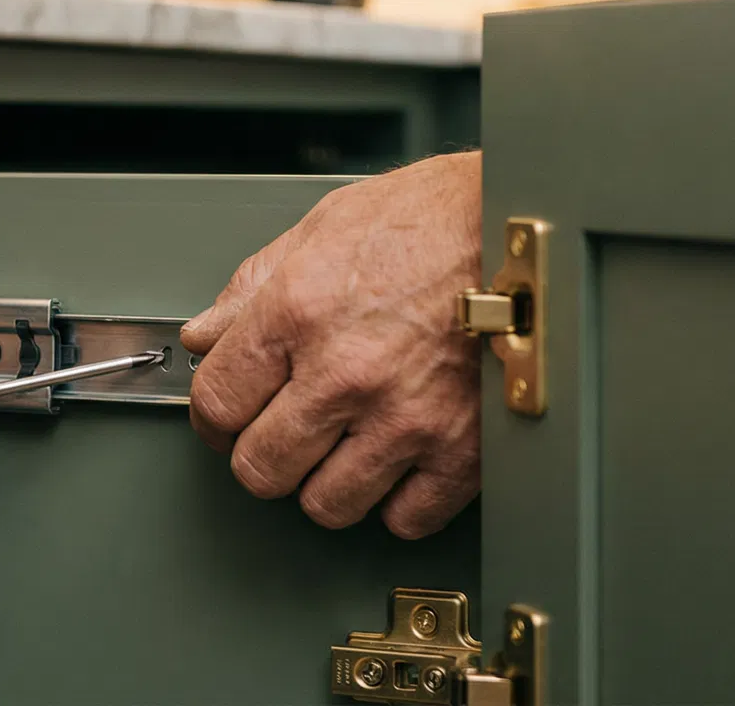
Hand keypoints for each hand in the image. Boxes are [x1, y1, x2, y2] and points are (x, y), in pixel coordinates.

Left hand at [181, 152, 482, 538]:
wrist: (527, 223)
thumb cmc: (433, 217)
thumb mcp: (323, 227)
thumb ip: (252, 288)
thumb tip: (207, 334)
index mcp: (298, 312)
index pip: (216, 403)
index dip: (212, 419)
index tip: (225, 419)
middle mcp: (346, 373)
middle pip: (260, 468)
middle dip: (261, 454)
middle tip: (280, 434)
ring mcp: (405, 419)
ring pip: (325, 505)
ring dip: (324, 483)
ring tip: (342, 445)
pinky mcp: (462, 452)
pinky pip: (404, 518)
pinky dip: (395, 500)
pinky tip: (396, 461)